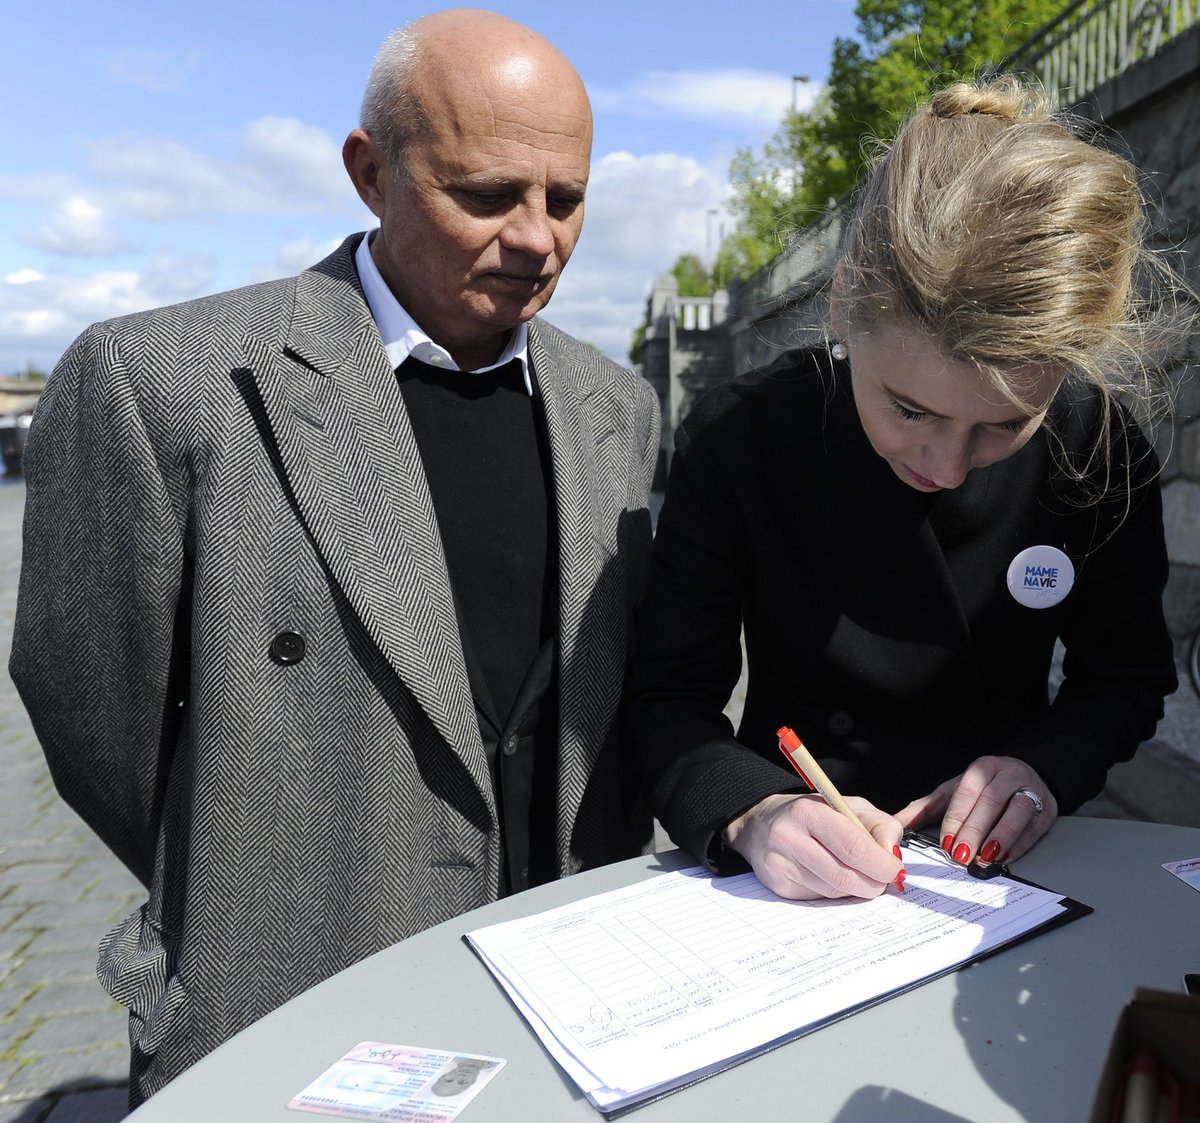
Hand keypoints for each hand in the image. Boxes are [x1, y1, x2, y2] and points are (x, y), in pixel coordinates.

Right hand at [723, 793, 904, 900]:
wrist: (761, 823)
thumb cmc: (812, 813)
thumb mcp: (849, 806)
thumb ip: (880, 826)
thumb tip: (894, 857)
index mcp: (809, 811)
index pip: (854, 846)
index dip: (882, 864)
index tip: (894, 869)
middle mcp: (789, 838)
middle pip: (845, 876)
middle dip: (874, 883)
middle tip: (883, 879)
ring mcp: (781, 865)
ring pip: (835, 891)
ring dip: (855, 888)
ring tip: (855, 872)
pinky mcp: (779, 886)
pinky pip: (821, 899)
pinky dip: (836, 892)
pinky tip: (830, 875)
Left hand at [894, 756, 1057, 864]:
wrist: (1026, 777)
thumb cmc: (985, 788)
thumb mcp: (952, 792)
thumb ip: (924, 808)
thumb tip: (894, 823)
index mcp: (982, 768)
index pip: (967, 792)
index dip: (956, 818)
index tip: (946, 843)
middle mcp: (1007, 775)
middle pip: (991, 803)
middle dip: (975, 831)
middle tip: (961, 855)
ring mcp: (1030, 791)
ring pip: (1017, 813)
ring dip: (1001, 838)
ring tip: (985, 858)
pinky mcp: (1046, 811)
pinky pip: (1033, 829)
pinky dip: (1018, 847)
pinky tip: (1004, 859)